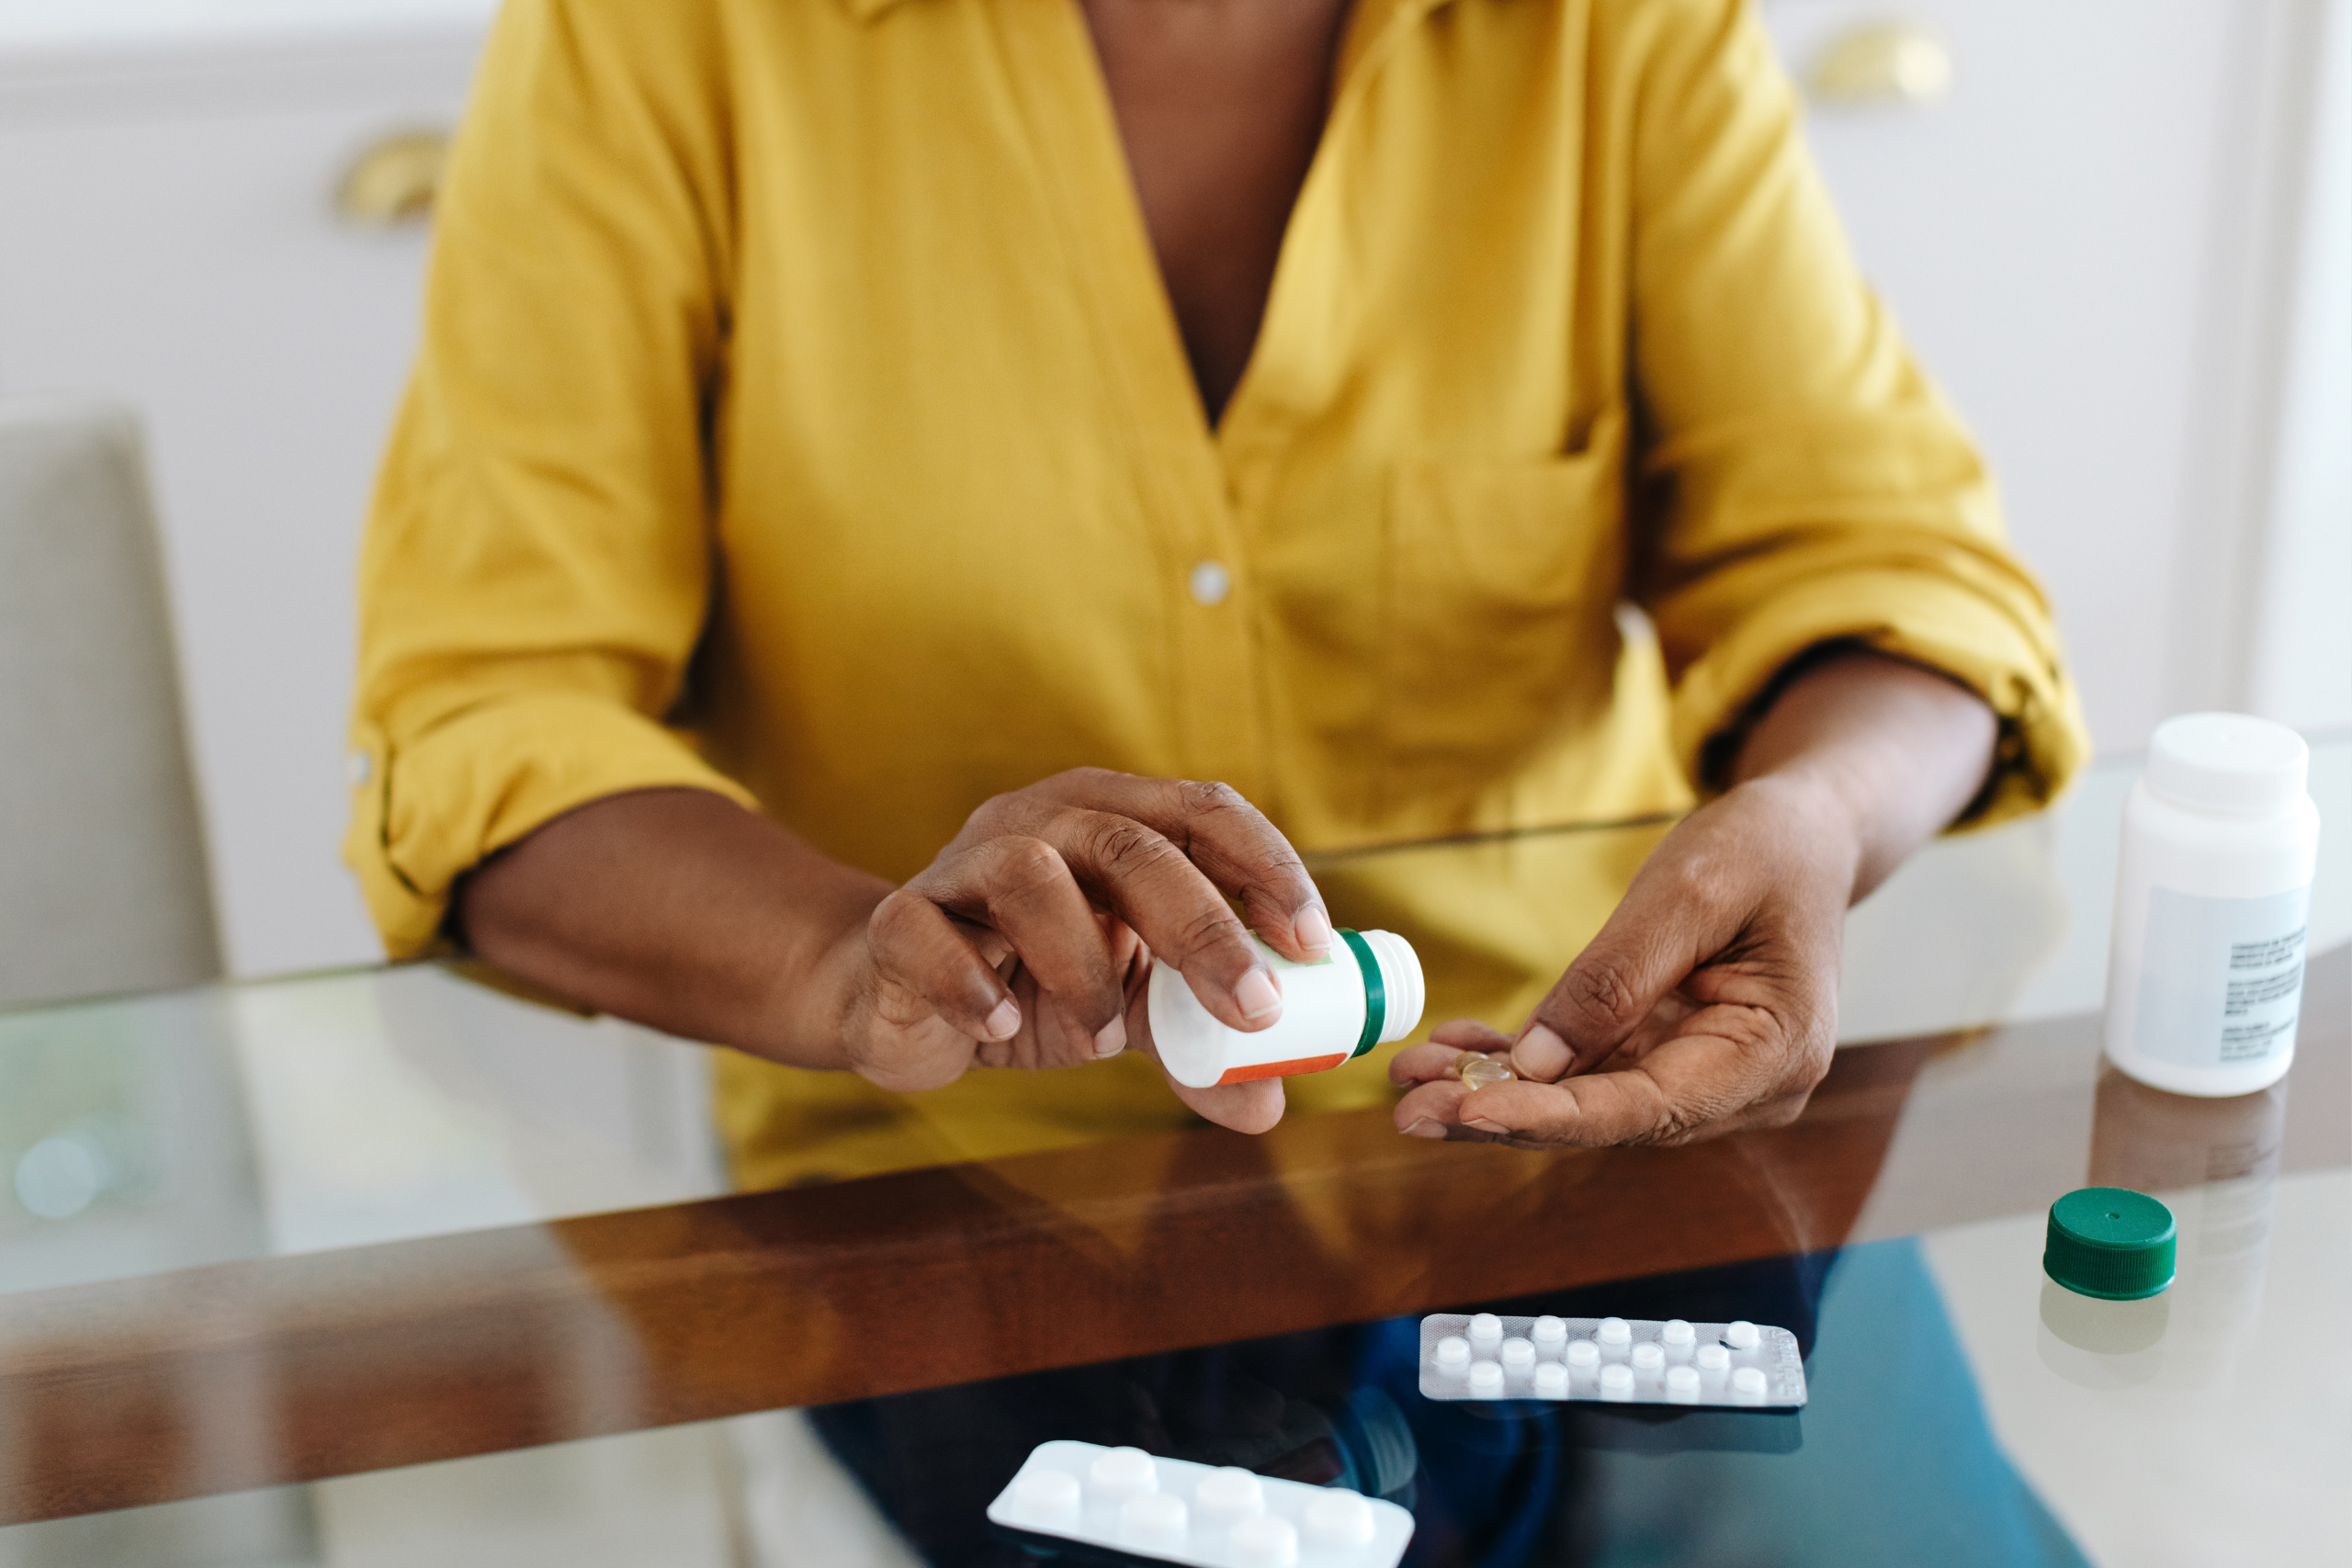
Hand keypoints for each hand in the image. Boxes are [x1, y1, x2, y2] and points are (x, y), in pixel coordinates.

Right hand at [830, 768, 1331, 1132]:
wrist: (891, 995)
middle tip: (1252, 1010)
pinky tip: (1001, 1026)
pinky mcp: (897, 921)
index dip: (1266, 866)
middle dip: (1203, 927)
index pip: (1203, 811)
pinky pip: (927, 935)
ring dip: (1082, 965)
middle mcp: (1040, 821)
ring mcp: (962, 865)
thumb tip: (1268, 1103)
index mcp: (1112, 819)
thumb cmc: (1025, 982)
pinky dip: (972, 986)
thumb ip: (1194, 1045)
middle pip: (1130, 843)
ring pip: (1029, 874)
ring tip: (1099, 1042)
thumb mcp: (1124, 1010)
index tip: (1312, 944)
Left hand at [1386, 648, 1996, 1148]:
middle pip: (1610, 1120)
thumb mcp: (1689, 892)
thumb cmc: (1765, 849)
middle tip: (1409, 1109)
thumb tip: (1538, 1062)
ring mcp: (1706, 1079)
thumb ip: (1615, 979)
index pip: (1646, 1108)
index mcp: (1775, 1055)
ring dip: (1499, 1091)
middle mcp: (1745, 1088)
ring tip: (1412, 1077)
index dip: (1551, 1115)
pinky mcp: (1671, 1058)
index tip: (1467, 1112)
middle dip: (1505, 1114)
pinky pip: (1589, 1071)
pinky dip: (1522, 1062)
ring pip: (1588, 1102)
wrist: (1803, 835)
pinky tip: (1456, 1049)